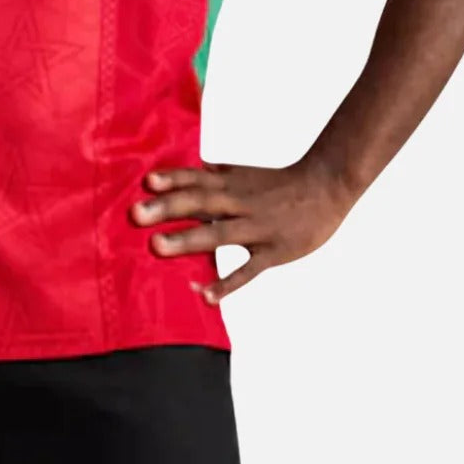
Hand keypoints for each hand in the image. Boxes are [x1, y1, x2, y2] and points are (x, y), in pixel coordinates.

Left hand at [129, 156, 355, 304]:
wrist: (327, 187)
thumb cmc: (282, 182)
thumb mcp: (247, 172)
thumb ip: (218, 173)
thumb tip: (193, 167)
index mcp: (232, 183)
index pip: (197, 179)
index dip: (173, 180)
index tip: (146, 183)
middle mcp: (240, 202)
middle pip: (200, 203)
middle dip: (167, 208)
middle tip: (135, 215)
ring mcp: (256, 227)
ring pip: (219, 234)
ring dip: (188, 241)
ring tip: (157, 248)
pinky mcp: (273, 251)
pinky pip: (248, 270)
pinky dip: (228, 283)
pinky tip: (206, 296)